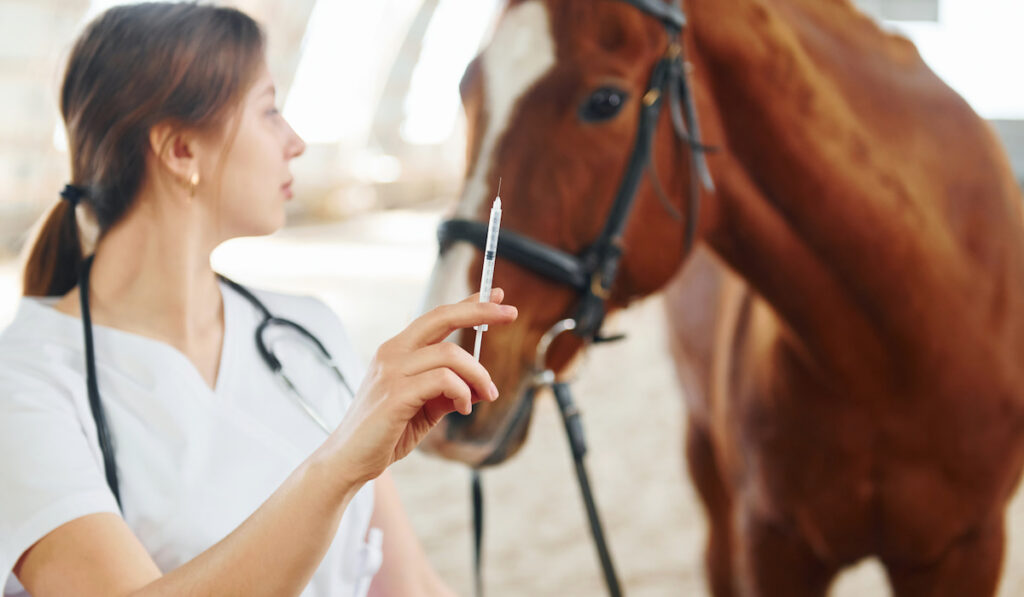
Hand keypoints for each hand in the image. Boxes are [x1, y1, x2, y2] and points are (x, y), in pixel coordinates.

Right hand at [323, 289, 516, 484]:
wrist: (349, 460)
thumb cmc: (386, 432)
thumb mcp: (424, 407)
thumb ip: (449, 393)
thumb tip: (483, 389)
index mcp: (397, 350)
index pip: (437, 316)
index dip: (468, 303)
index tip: (496, 295)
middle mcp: (392, 352)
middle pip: (442, 317)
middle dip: (480, 311)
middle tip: (511, 313)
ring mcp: (391, 371)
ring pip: (451, 354)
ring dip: (478, 375)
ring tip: (487, 395)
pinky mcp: (395, 394)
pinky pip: (443, 380)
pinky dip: (463, 392)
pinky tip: (464, 407)